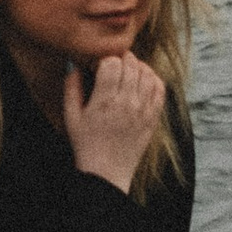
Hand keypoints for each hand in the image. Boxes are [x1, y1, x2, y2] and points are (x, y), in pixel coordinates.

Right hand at [62, 51, 166, 191]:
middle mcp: (127, 103)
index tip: (100, 65)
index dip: (106, 59)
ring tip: (130, 70)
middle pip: (131, 65)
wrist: (106, 173)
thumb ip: (71, 87)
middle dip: (122, 58)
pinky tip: (144, 81)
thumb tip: (76, 66)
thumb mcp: (71, 116)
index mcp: (105, 101)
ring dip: (139, 67)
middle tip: (115, 64)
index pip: (112, 63)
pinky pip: (160, 91)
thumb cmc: (87, 145)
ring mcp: (143, 111)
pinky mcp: (152, 119)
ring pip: (148, 74)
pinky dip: (154, 80)